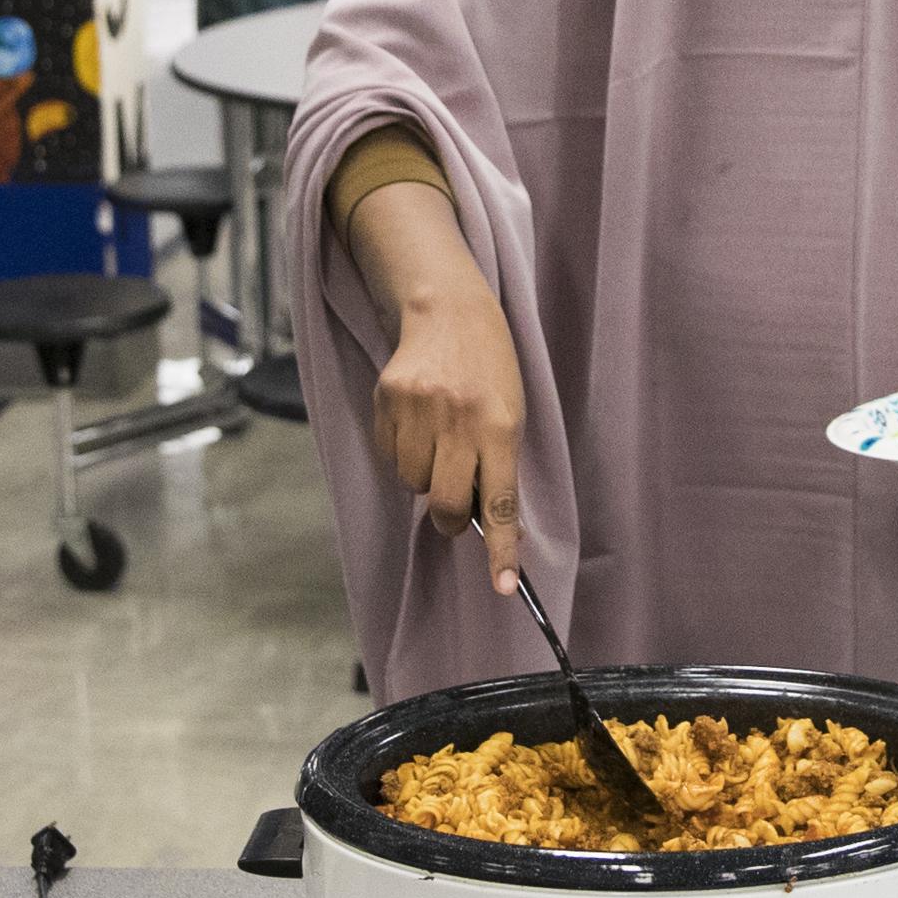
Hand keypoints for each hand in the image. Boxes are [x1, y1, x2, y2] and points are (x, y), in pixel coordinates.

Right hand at [374, 286, 528, 590]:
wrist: (448, 309)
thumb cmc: (489, 368)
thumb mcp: (510, 411)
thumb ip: (498, 464)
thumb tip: (487, 523)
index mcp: (500, 426)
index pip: (501, 502)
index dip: (501, 550)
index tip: (504, 588)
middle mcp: (459, 420)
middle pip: (446, 505)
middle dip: (449, 517)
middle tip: (454, 505)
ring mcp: (419, 409)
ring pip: (412, 483)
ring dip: (423, 476)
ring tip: (437, 441)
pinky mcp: (387, 399)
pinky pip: (389, 456)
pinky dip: (401, 453)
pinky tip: (415, 423)